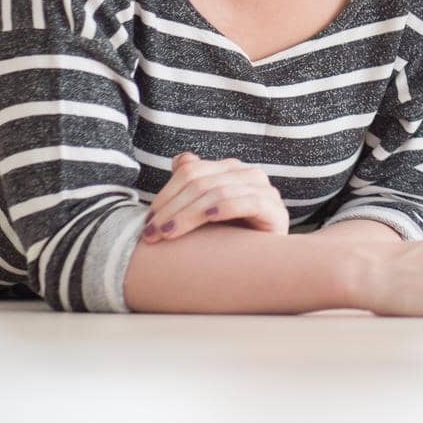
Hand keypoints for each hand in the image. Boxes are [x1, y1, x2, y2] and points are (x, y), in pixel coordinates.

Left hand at [143, 152, 289, 242]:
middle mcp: (248, 174)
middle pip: (200, 182)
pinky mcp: (275, 209)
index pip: (191, 171)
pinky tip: (209, 218)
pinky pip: (248, 202)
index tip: (147, 221)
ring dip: (188, 214)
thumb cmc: (234, 235)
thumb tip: (179, 160)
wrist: (269, 262)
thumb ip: (195, 184)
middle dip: (171, 208)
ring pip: (218, 192)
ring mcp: (264, 190)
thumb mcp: (207, 211)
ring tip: (168, 234)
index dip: (165, 193)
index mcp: (230, 169)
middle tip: (151, 233)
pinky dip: (225, 207)